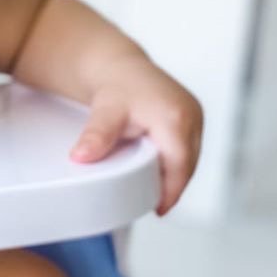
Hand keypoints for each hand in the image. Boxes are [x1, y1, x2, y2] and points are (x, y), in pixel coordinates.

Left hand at [69, 57, 202, 214]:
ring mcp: (195, 115)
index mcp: (175, 117)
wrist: (121, 67)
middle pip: (188, 164)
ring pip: (191, 157)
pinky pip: (190, 147)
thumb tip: (80, 157)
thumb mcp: (105, 113)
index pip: (179, 165)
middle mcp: (192, 115)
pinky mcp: (194, 116)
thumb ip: (97, 136)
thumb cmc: (115, 88)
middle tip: (156, 205)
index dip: (171, 190)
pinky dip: (179, 163)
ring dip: (178, 175)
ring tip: (159, 194)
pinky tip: (166, 175)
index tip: (160, 209)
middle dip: (174, 186)